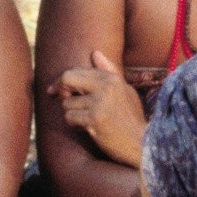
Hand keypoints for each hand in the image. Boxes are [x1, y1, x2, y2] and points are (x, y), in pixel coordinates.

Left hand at [51, 50, 146, 166]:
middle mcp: (105, 87)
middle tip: (56, 96)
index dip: (62, 80)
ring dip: (71, 112)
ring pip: (66, 103)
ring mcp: (99, 103)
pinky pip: (70, 117)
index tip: (54, 89)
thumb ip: (109, 71)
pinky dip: (74, 123)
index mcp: (111, 78)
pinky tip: (87, 127)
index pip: (77, 71)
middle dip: (59, 89)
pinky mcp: (94, 119)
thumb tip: (95, 53)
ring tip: (86, 119)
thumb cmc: (132, 118)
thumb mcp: (125, 90)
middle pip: (67, 78)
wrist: (142, 143)